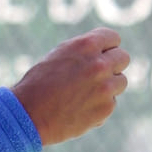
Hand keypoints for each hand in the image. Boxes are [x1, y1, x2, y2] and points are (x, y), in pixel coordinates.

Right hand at [10, 28, 128, 145]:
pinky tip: (79, 109)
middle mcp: (99, 64)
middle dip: (112, 65)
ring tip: (85, 93)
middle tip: (98, 74)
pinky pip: (111, 103)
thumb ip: (84, 51)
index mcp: (86, 45)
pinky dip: (99, 107)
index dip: (107, 46)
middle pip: (123, 58)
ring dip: (108, 86)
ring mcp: (105, 87)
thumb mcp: (60, 55)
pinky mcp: (106, 108)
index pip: (113, 38)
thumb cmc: (39, 83)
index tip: (101, 54)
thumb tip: (105, 52)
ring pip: (121, 82)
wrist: (29, 114)